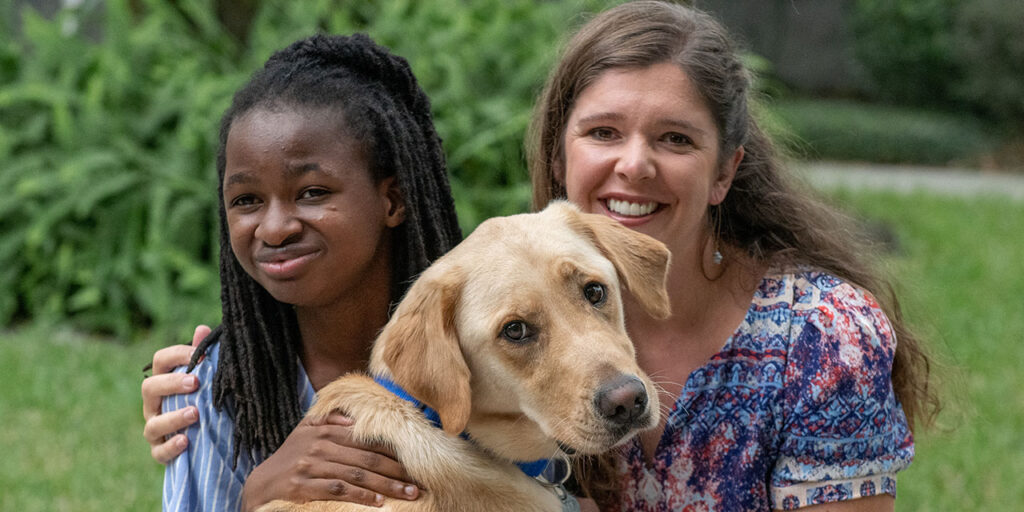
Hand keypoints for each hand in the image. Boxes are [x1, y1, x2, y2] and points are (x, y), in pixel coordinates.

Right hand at [142, 324, 207, 463]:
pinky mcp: (160, 451)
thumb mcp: (205, 378)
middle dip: (171, 384)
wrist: (205, 437)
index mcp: (163, 381)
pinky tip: (187, 440)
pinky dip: (171, 447)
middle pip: (149, 388)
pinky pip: (159, 452)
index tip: (200, 356)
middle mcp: (153, 404)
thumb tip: (202, 329)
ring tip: (195, 413)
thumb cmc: (203, 399)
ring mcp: (154, 428)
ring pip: (153, 424)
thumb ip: (201, 356)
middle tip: (195, 382)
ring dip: (173, 418)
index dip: (177, 355)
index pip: (160, 361)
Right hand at [241, 413, 419, 510]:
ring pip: (356, 475)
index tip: (414, 461)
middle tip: (417, 482)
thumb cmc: (291, 457)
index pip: (366, 441)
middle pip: (367, 459)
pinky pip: (338, 490)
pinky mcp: (304, 487)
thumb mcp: (306, 431)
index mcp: (324, 431)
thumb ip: (330, 421)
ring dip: (386, 486)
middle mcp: (319, 447)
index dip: (392, 452)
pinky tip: (378, 501)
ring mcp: (311, 467)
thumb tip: (354, 419)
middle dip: (396, 472)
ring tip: (407, 493)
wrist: (261, 484)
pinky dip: (360, 496)